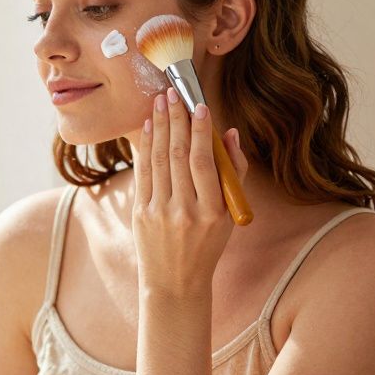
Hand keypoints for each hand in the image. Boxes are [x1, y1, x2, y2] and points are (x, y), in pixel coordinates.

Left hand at [133, 87, 249, 293]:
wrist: (175, 281)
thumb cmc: (208, 244)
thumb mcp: (230, 215)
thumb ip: (234, 173)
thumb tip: (229, 133)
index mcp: (213, 211)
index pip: (204, 162)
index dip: (201, 131)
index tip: (200, 106)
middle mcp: (185, 211)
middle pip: (178, 155)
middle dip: (176, 120)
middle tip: (173, 93)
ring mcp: (159, 212)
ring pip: (159, 160)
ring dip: (159, 127)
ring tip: (160, 102)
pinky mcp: (140, 213)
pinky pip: (143, 173)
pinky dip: (145, 147)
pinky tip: (149, 127)